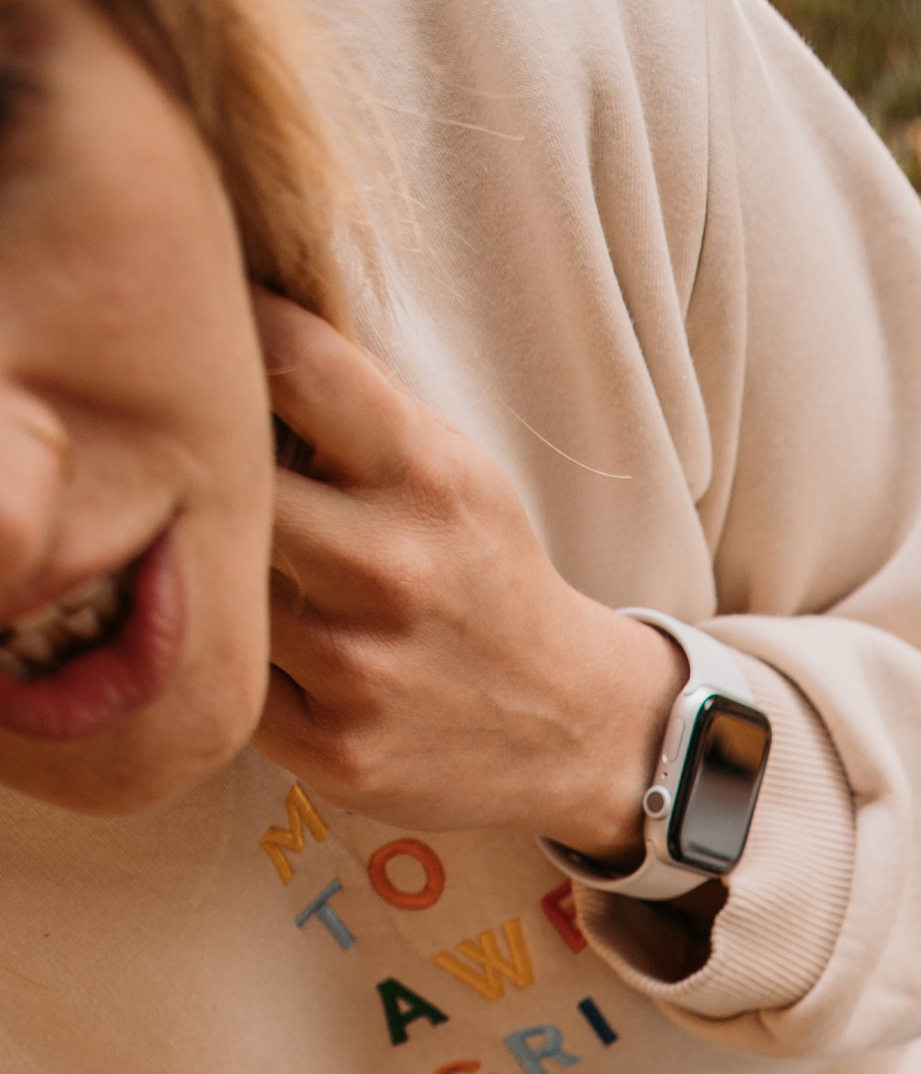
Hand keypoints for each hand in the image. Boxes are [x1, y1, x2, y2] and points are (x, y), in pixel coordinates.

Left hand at [256, 294, 682, 851]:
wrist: (570, 727)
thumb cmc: (482, 575)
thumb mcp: (450, 470)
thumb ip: (349, 408)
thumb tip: (218, 324)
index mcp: (425, 475)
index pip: (289, 361)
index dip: (228, 330)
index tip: (196, 333)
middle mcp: (390, 568)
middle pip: (227, 483)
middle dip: (210, 477)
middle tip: (201, 475)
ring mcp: (360, 668)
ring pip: (217, 588)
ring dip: (221, 577)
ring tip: (256, 576)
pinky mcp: (334, 749)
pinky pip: (233, 679)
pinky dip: (243, 662)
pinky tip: (285, 656)